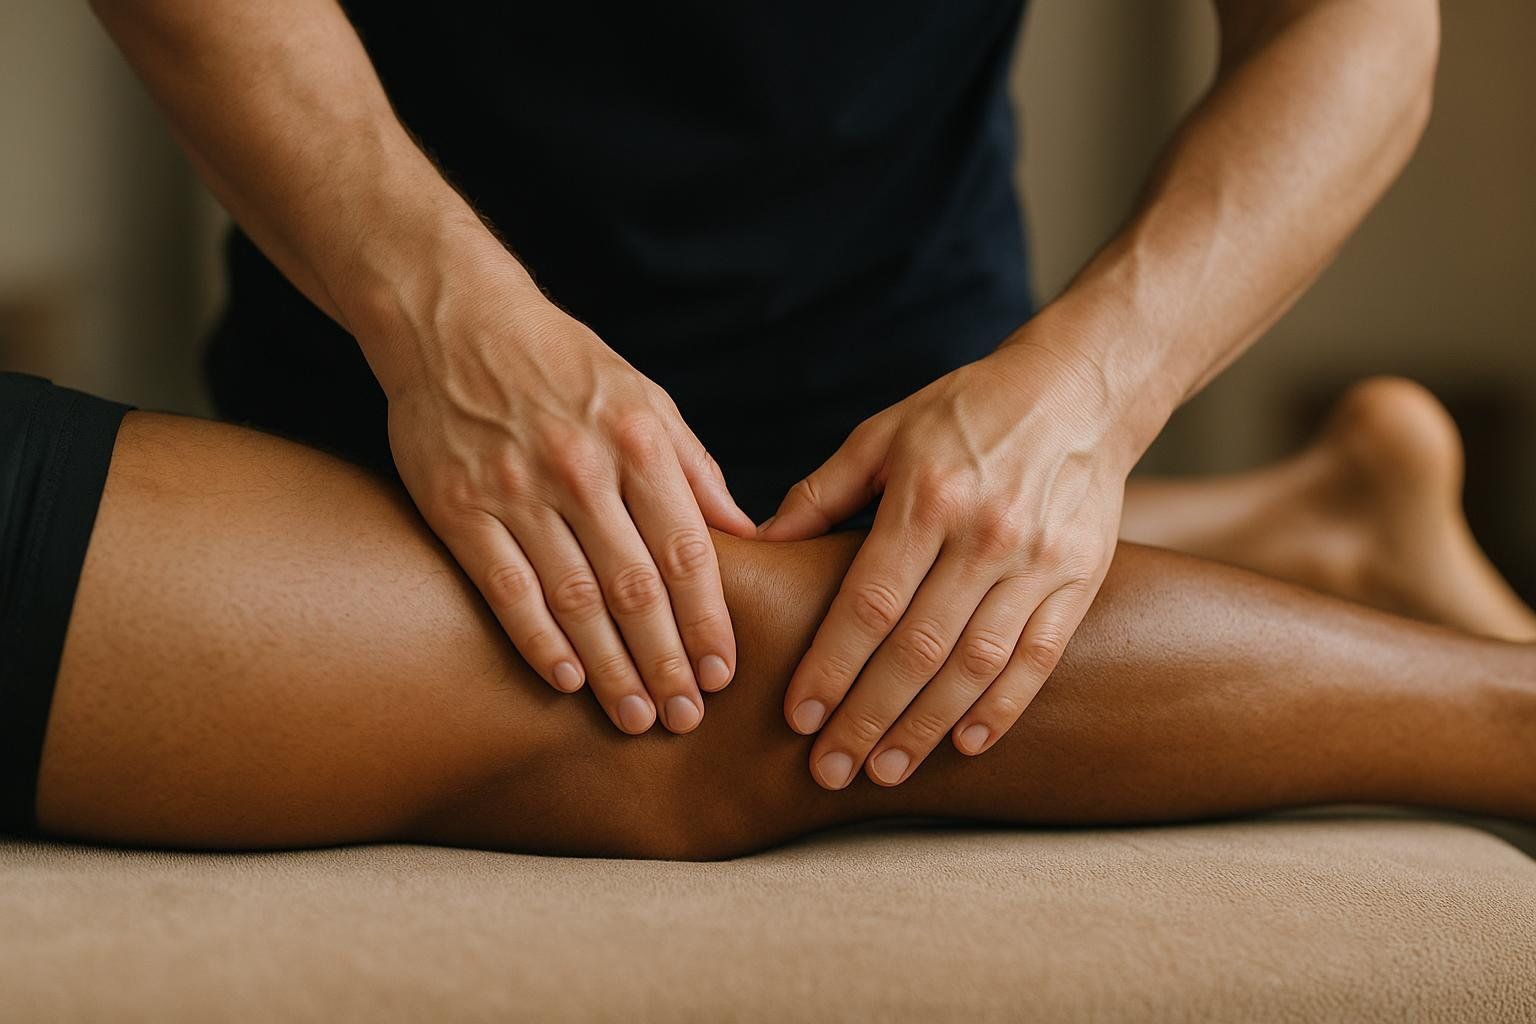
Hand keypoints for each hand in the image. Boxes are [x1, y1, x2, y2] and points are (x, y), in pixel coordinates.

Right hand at [383, 259, 756, 734]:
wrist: (454, 319)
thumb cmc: (563, 366)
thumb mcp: (644, 398)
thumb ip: (694, 470)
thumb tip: (749, 535)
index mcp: (638, 439)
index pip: (686, 549)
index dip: (708, 620)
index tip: (723, 673)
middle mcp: (581, 467)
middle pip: (636, 587)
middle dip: (666, 661)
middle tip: (687, 718)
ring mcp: (516, 488)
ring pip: (576, 599)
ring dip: (611, 669)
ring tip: (637, 718)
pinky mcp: (458, 507)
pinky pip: (507, 590)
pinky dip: (539, 642)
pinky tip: (567, 683)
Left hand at [759, 340, 1131, 787]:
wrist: (1079, 391)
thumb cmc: (965, 412)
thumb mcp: (884, 434)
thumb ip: (820, 494)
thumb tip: (758, 545)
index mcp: (927, 497)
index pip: (869, 603)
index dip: (832, 666)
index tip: (800, 717)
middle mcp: (985, 533)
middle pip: (917, 648)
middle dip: (868, 717)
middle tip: (829, 770)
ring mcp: (1038, 560)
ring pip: (976, 665)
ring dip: (926, 727)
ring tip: (885, 771)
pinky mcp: (1079, 578)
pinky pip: (1038, 657)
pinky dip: (1003, 707)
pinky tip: (964, 745)